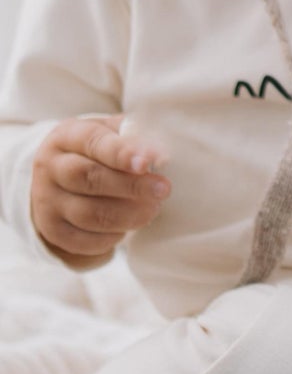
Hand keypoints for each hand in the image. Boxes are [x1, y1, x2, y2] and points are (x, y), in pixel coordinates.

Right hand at [31, 116, 170, 269]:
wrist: (60, 180)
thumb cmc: (97, 150)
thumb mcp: (110, 132)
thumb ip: (133, 136)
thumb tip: (160, 154)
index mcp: (65, 137)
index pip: (93, 142)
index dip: (122, 153)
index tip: (148, 162)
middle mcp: (50, 168)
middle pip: (89, 178)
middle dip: (131, 186)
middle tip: (163, 190)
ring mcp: (46, 201)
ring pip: (88, 214)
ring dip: (127, 215)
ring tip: (153, 209)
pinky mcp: (52, 231)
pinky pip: (83, 241)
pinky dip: (111, 237)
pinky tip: (130, 226)